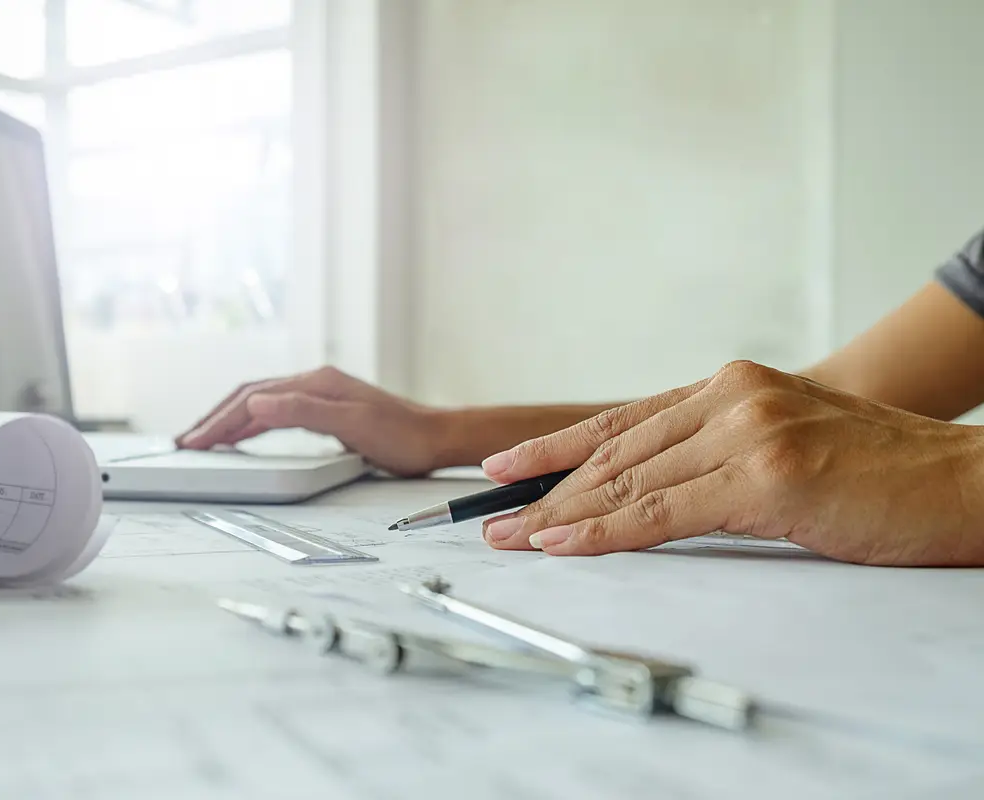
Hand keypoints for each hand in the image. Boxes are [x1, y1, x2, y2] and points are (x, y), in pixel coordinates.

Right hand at [176, 367, 446, 476]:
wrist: (435, 438)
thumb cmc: (402, 435)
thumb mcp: (352, 424)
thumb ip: (303, 411)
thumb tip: (256, 402)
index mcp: (314, 383)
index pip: (252, 398)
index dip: (219, 420)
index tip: (194, 440)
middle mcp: (313, 384)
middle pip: (250, 396)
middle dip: (215, 418)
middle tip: (186, 440)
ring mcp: (319, 396)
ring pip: (260, 403)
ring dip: (229, 420)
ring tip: (204, 438)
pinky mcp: (326, 411)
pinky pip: (275, 413)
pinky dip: (251, 424)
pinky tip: (243, 434)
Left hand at [480, 361, 983, 565]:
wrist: (963, 480)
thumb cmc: (878, 470)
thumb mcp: (782, 444)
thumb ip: (714, 454)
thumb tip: (645, 490)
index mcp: (732, 387)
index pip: (622, 421)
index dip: (556, 446)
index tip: (505, 464)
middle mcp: (732, 398)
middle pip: (615, 451)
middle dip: (545, 487)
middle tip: (491, 515)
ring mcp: (749, 432)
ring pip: (628, 479)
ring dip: (559, 512)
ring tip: (509, 535)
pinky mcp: (768, 476)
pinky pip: (663, 512)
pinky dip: (604, 531)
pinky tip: (561, 541)